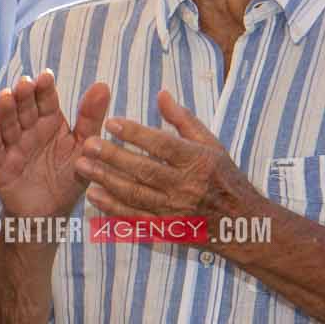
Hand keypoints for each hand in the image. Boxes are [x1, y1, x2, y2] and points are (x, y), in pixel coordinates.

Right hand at [0, 69, 110, 222]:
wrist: (50, 213)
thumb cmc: (68, 177)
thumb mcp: (84, 146)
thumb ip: (91, 118)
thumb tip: (103, 85)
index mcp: (50, 123)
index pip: (46, 102)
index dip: (44, 90)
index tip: (45, 76)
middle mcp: (29, 131)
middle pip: (24, 110)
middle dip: (23, 96)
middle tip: (24, 83)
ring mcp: (13, 147)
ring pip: (7, 125)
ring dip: (4, 111)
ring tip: (5, 96)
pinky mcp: (0, 166)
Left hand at [78, 89, 263, 235]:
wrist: (242, 223)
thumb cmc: (224, 177)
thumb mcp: (211, 146)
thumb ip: (183, 120)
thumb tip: (161, 94)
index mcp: (199, 162)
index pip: (164, 145)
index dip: (136, 134)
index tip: (111, 122)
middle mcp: (187, 186)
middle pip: (145, 170)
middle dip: (113, 157)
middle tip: (87, 144)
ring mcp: (175, 210)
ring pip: (136, 194)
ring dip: (106, 181)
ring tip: (82, 167)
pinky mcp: (167, 229)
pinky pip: (136, 218)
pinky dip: (113, 208)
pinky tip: (93, 196)